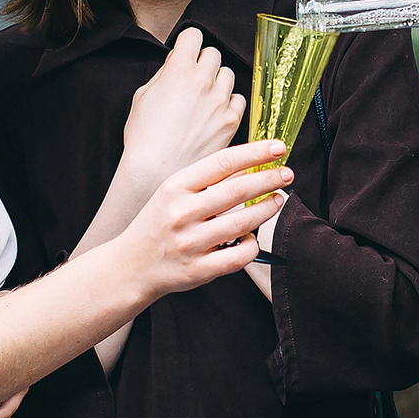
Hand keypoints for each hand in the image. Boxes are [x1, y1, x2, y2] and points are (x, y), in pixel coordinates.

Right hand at [112, 141, 289, 301]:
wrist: (131, 266)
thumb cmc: (158, 224)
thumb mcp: (173, 193)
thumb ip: (207, 180)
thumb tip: (250, 164)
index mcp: (175, 187)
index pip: (223, 162)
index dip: (255, 153)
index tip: (278, 147)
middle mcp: (182, 213)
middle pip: (238, 190)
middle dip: (269, 179)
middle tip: (287, 174)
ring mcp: (190, 243)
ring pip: (242, 223)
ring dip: (266, 209)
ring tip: (277, 200)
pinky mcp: (198, 270)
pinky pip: (238, 256)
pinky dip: (252, 245)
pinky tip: (253, 238)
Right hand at [117, 29, 243, 198]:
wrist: (156, 172)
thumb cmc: (144, 137)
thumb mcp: (143, 96)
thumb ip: (164, 73)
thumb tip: (177, 60)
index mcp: (179, 70)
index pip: (193, 35)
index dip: (187, 43)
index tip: (185, 53)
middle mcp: (203, 81)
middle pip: (213, 54)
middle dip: (202, 63)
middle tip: (192, 80)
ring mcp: (220, 101)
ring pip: (229, 74)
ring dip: (217, 81)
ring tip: (203, 99)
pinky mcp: (231, 120)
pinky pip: (239, 98)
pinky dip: (229, 102)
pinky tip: (215, 113)